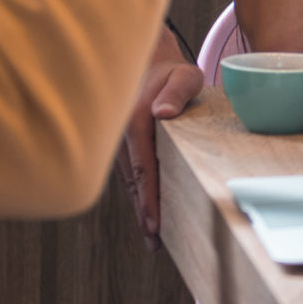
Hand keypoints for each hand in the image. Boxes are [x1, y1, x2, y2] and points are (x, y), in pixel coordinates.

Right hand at [116, 26, 201, 240]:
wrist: (146, 61)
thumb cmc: (171, 69)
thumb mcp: (183, 74)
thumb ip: (178, 91)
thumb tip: (163, 113)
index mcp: (136, 122)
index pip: (143, 168)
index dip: (148, 197)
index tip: (154, 222)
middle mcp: (122, 135)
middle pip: (133, 182)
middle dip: (143, 212)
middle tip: (154, 242)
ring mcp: (119, 141)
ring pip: (129, 181)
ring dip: (139, 207)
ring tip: (152, 236)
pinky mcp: (122, 145)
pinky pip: (129, 173)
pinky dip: (136, 193)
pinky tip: (145, 211)